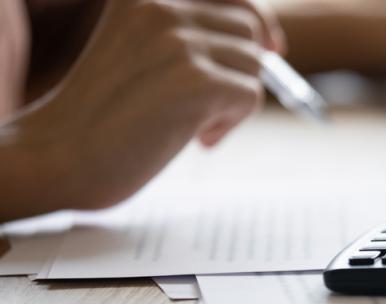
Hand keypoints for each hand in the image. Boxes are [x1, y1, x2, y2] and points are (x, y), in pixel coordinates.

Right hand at [5, 0, 283, 210]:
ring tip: (193, 125)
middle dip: (241, 69)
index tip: (273, 46)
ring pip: (253, 64)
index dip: (257, 20)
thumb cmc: (104, 114)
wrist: (60, 156)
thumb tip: (271, 41)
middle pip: (248, 27)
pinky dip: (231, 122)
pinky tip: (197, 138)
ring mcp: (177, 42)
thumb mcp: (144, 52)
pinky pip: (250, 95)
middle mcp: (160, 6)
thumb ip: (190, 35)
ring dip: (233, 100)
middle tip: (210, 107)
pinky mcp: (195, 81)